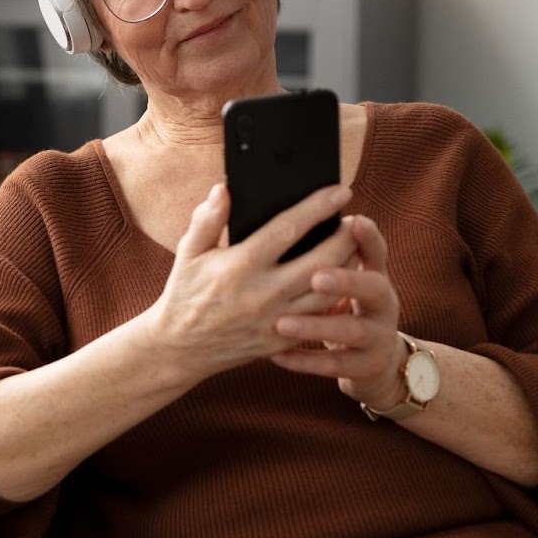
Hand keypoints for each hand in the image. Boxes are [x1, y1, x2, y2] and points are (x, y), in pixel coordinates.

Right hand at [144, 181, 357, 386]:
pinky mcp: (282, 340)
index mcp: (239, 266)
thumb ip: (207, 220)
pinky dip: (336, 298)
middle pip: (321, 261)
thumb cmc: (185, 293)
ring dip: (347, 267)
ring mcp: (276, 320)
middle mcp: (262, 294)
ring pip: (328, 292)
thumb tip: (224, 189)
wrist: (181, 348)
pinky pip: (319, 317)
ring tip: (353, 248)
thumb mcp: (189, 253)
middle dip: (345, 238)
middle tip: (356, 221)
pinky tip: (341, 282)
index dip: (318, 207)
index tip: (340, 191)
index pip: (288, 229)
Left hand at [268, 214, 409, 408]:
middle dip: (347, 280)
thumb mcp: (346, 283)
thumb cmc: (346, 310)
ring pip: (353, 330)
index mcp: (374, 276)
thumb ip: (326, 255)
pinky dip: (305, 360)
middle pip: (373, 287)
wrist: (375, 365)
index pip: (376, 251)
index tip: (354, 221)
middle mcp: (383, 303)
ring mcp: (378, 337)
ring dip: (318, 326)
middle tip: (316, 276)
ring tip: (283, 323)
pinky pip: (335, 364)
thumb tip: (292, 217)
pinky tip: (277, 355)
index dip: (369, 237)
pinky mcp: (366, 367)